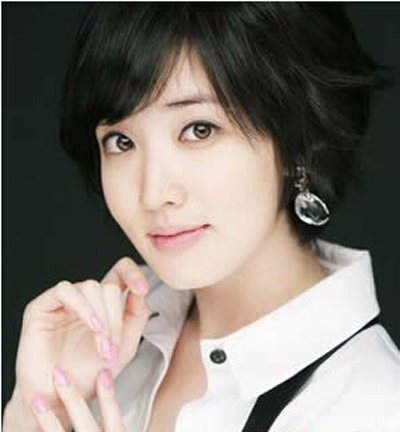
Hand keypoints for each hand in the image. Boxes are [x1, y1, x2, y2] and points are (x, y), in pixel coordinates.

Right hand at [7, 257, 149, 430]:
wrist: (61, 401)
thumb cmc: (90, 375)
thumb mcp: (125, 345)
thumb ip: (137, 315)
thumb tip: (141, 289)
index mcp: (104, 304)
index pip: (120, 272)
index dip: (133, 274)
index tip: (142, 289)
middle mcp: (84, 299)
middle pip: (108, 286)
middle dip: (116, 318)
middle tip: (112, 348)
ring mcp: (62, 301)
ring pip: (90, 287)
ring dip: (102, 317)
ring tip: (103, 347)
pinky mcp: (41, 306)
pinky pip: (65, 290)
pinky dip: (84, 306)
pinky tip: (93, 326)